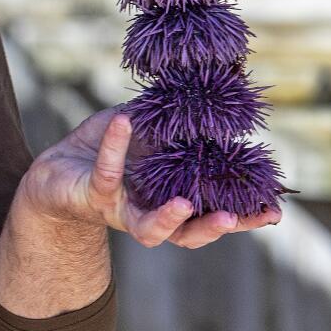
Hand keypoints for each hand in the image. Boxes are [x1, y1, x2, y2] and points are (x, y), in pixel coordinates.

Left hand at [19, 106, 280, 249]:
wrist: (56, 170)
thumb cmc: (108, 152)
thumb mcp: (149, 133)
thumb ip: (178, 123)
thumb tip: (211, 94)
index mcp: (172, 201)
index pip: (214, 213)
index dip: (244, 216)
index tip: (274, 211)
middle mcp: (150, 214)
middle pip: (189, 235)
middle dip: (213, 229)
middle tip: (236, 219)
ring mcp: (121, 210)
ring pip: (148, 230)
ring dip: (167, 219)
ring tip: (184, 203)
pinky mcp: (92, 196)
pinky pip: (107, 173)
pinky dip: (115, 146)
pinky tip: (125, 121)